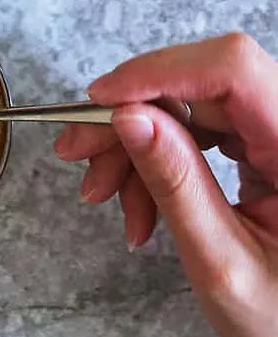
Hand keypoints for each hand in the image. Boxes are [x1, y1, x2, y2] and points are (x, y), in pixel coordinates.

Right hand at [54, 33, 277, 336]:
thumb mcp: (224, 266)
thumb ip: (177, 186)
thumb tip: (128, 117)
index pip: (232, 70)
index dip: (162, 72)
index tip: (103, 101)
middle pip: (197, 84)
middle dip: (129, 115)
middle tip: (77, 150)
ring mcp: (273, 130)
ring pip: (185, 104)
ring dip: (133, 143)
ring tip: (105, 193)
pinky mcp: (258, 139)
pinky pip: (193, 124)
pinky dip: (153, 155)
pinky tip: (137, 197)